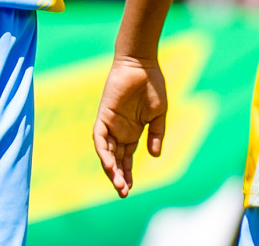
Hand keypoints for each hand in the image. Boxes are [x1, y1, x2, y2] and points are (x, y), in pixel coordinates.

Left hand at [93, 56, 166, 198]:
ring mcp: (110, 124)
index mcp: (132, 132)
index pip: (127, 158)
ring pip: (106, 152)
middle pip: (116, 159)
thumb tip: (155, 156)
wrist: (142, 65)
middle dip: (119, 177)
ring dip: (111, 169)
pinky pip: (99, 137)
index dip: (128, 174)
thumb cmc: (152, 85)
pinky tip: (109, 165)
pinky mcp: (103, 115)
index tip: (130, 190)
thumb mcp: (159, 114)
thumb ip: (157, 134)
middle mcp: (119, 131)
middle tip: (123, 194)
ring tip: (118, 184)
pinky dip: (103, 151)